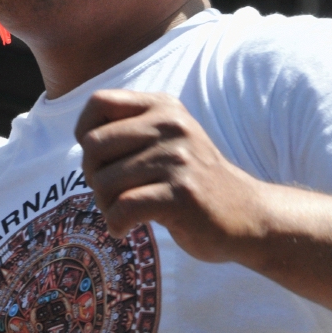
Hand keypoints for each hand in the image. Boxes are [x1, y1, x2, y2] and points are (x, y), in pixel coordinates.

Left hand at [76, 89, 267, 261]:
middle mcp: (172, 126)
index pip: (99, 103)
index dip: (85, 133)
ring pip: (105, 181)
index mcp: (164, 108)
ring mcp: (178, 160)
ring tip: (124, 213)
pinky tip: (125, 229)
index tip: (101, 159)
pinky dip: (115, 224)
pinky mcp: (181, 196)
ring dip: (105, 206)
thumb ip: (131, 128)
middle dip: (93, 175)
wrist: (248, 216)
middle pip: (94, 145)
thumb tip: (83, 136)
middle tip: (111, 194)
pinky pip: (122, 208)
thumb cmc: (193, 181)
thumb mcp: (169, 140)